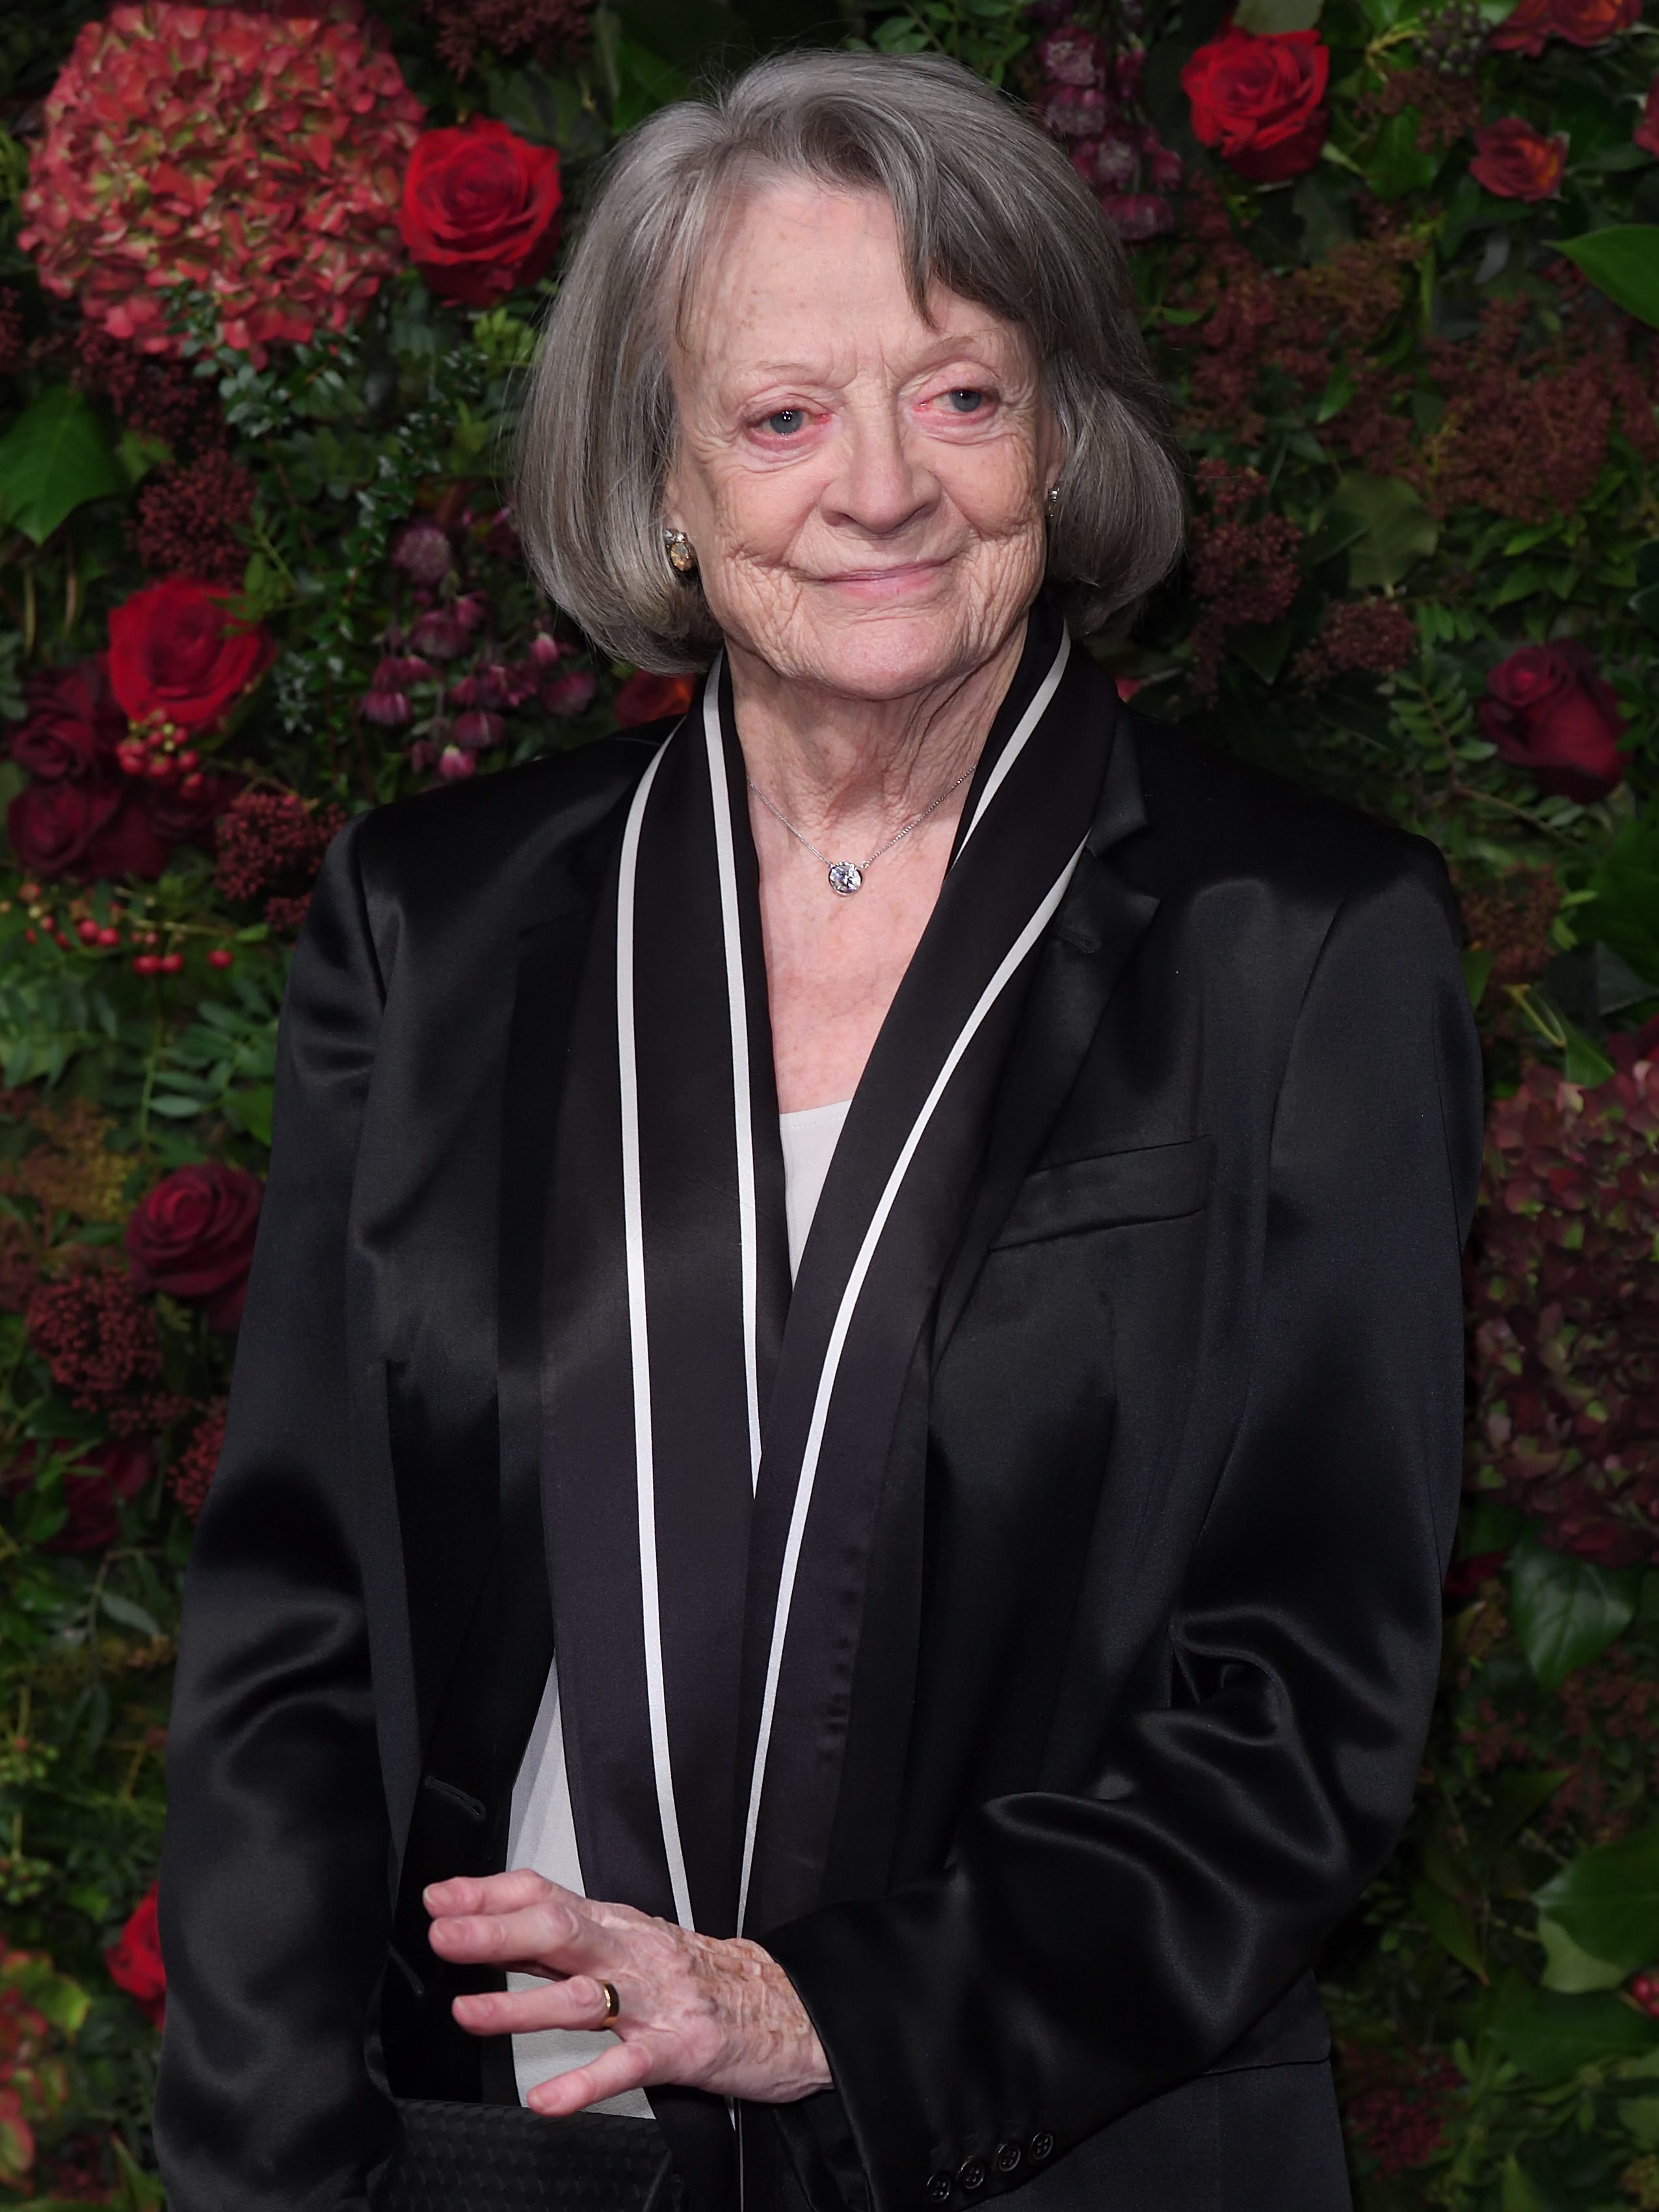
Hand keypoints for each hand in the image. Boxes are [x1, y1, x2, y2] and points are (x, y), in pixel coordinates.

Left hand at [423, 1871, 831, 2114]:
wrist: (787, 2007)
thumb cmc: (700, 1979)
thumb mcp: (630, 1946)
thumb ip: (564, 1944)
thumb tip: (489, 1931)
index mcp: (617, 1925)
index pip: (547, 1894)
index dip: (491, 1894)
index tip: (439, 1897)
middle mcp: (632, 1952)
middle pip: (561, 1930)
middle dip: (498, 1931)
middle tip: (445, 1934)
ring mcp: (657, 2000)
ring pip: (585, 1996)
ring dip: (524, 2004)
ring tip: (471, 2012)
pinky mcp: (682, 2049)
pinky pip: (627, 2067)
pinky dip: (584, 2083)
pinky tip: (546, 2099)